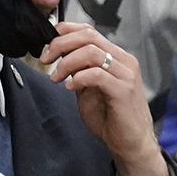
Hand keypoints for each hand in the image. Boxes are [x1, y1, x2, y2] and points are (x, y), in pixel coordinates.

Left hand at [40, 22, 172, 175]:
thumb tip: (59, 55)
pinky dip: (78, 78)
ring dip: (66, 62)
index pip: (89, 31)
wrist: (131, 144)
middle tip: (45, 59)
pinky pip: (97, 74)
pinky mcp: (124, 89)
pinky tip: (70, 87)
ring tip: (56, 77)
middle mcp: (124, 60)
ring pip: (91, 52)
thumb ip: (77, 69)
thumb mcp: (88, 88)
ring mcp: (126, 74)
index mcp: (116, 56)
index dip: (65, 31)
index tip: (47, 44)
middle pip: (88, 36)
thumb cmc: (111, 118)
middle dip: (60, 44)